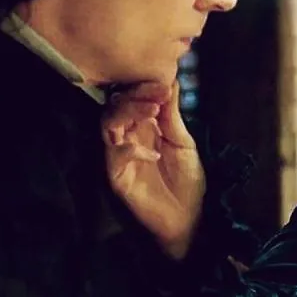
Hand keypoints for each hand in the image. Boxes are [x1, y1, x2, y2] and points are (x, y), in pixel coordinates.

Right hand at [103, 82, 205, 259]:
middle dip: (135, 96)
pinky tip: (154, 154)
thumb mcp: (183, 141)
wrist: (189, 216)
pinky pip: (114, 155)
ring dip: (128, 113)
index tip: (165, 85)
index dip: (145, 87)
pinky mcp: (117, 176)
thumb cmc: (187, 179)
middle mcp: (127, 136)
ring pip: (108, 123)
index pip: (132, 96)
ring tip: (153, 112)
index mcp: (143, 125)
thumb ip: (172, 114)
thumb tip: (171, 79)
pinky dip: (132, 149)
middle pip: (115, 105)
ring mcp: (120, 155)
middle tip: (158, 96)